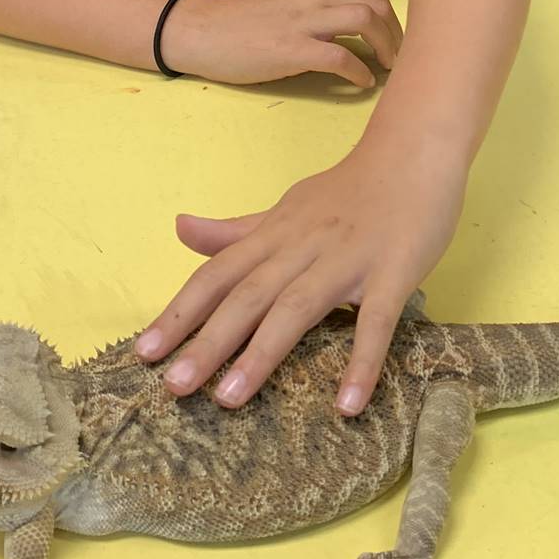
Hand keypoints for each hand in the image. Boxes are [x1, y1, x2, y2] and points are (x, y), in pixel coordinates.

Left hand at [135, 136, 467, 413]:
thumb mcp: (287, 208)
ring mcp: (349, 261)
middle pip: (247, 295)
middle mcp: (303, 247)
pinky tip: (347, 406)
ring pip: (297, 308)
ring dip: (262, 354)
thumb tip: (180, 229)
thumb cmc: (351, 190)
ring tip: (229, 400)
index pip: (217, 275)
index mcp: (276, 234)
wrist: (415, 153)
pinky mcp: (395, 273)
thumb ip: (237, 230)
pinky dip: (362, 362)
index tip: (144, 353)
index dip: (180, 312)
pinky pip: (377, 322)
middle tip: (172, 388)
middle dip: (208, 341)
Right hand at [158, 0, 403, 88]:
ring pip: (366, 21)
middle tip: (396, 58)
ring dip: (385, 47)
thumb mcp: (289, 2)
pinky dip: (359, 72)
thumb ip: (320, 9)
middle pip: (377, 5)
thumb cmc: (244, 22)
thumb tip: (355, 31)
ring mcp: (304, 21)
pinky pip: (341, 58)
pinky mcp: (293, 49)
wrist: (204, 31)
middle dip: (396, 33)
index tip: (394, 42)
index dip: (391, 20)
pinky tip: (361, 83)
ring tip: (386, 68)